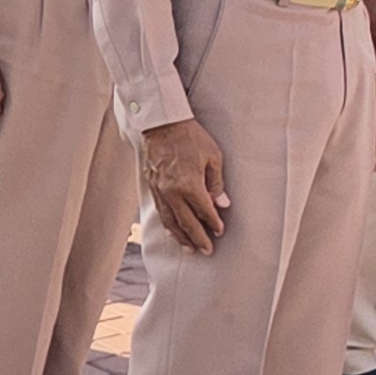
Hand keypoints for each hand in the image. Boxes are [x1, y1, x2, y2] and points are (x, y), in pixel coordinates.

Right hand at [136, 117, 229, 252]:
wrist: (162, 124)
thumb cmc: (190, 137)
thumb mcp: (213, 157)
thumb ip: (217, 183)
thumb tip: (223, 204)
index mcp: (190, 185)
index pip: (204, 212)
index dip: (214, 223)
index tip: (220, 231)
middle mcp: (173, 192)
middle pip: (187, 223)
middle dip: (198, 239)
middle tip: (207, 251)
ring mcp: (160, 191)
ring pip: (171, 222)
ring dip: (181, 237)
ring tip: (190, 248)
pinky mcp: (152, 187)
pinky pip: (161, 212)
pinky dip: (168, 225)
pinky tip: (174, 232)